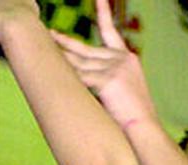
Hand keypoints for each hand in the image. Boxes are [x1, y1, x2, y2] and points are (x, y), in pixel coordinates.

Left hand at [52, 0, 156, 127]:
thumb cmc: (133, 117)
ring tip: (43, 54)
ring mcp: (115, 68)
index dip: (103, 14)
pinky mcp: (108, 80)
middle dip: (65, 43)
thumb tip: (81, 78)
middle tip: (50, 33)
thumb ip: (105, 79)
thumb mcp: (122, 91)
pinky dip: (66, 78)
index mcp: (127, 59)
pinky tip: (51, 75)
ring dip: (60, 61)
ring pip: (79, 64)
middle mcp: (122, 58)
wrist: (144, 128)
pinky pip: (80, 78)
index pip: (110, 32)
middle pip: (85, 50)